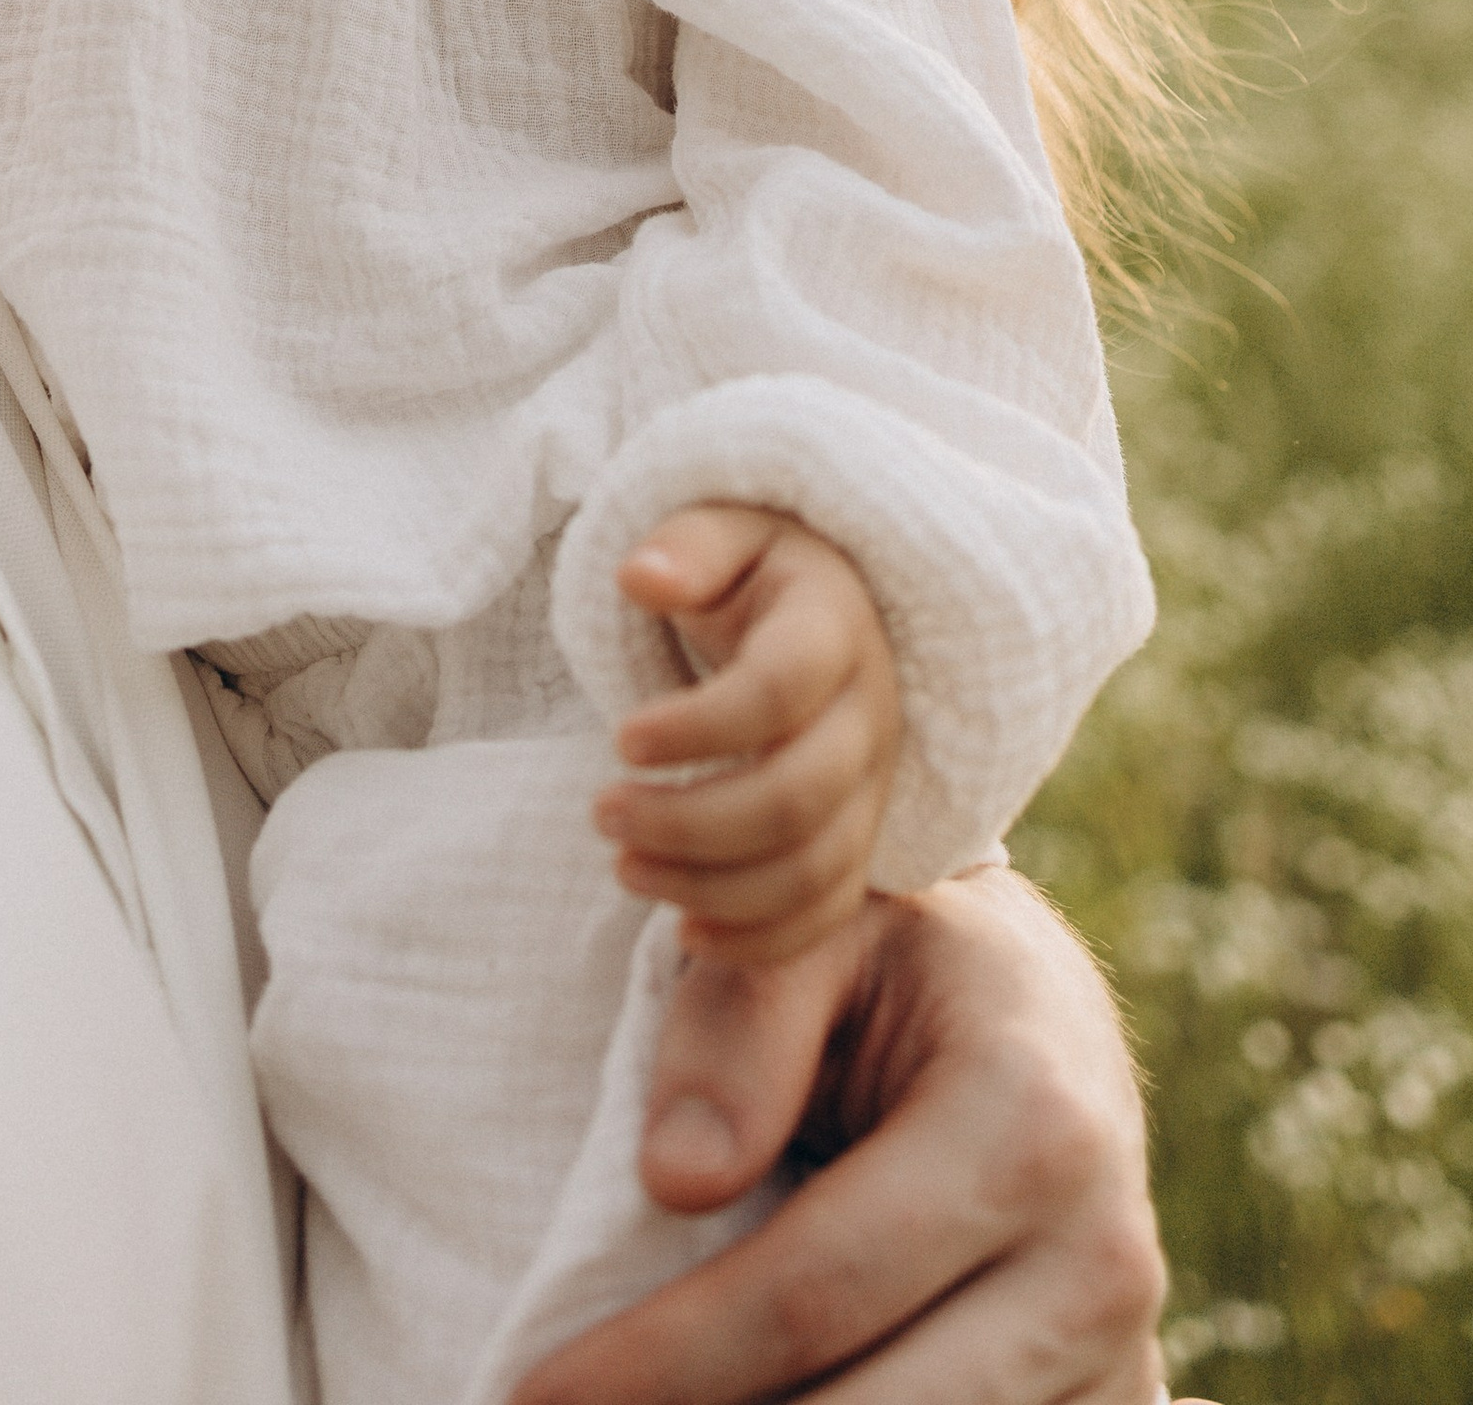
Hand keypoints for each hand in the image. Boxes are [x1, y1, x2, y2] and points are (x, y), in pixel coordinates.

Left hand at [508, 863, 1199, 1404]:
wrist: (1042, 1001)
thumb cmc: (896, 955)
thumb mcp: (817, 932)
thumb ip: (740, 1026)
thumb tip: (675, 1178)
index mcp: (1028, 1122)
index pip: (808, 1292)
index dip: (658, 1361)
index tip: (530, 1391)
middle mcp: (1098, 1254)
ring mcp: (1116, 1347)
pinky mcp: (1112, 1399)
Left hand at [594, 505, 901, 966]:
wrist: (828, 611)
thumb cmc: (757, 571)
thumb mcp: (726, 530)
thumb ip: (688, 547)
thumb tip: (638, 577)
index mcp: (835, 627)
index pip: (780, 690)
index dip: (696, 726)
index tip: (618, 737)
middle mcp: (869, 714)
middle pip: (796, 799)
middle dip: (687, 821)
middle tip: (601, 812)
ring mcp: (871, 788)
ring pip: (810, 870)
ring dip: (708, 887)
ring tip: (623, 864)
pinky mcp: (859, 841)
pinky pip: (825, 913)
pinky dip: (758, 940)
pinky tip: (683, 929)